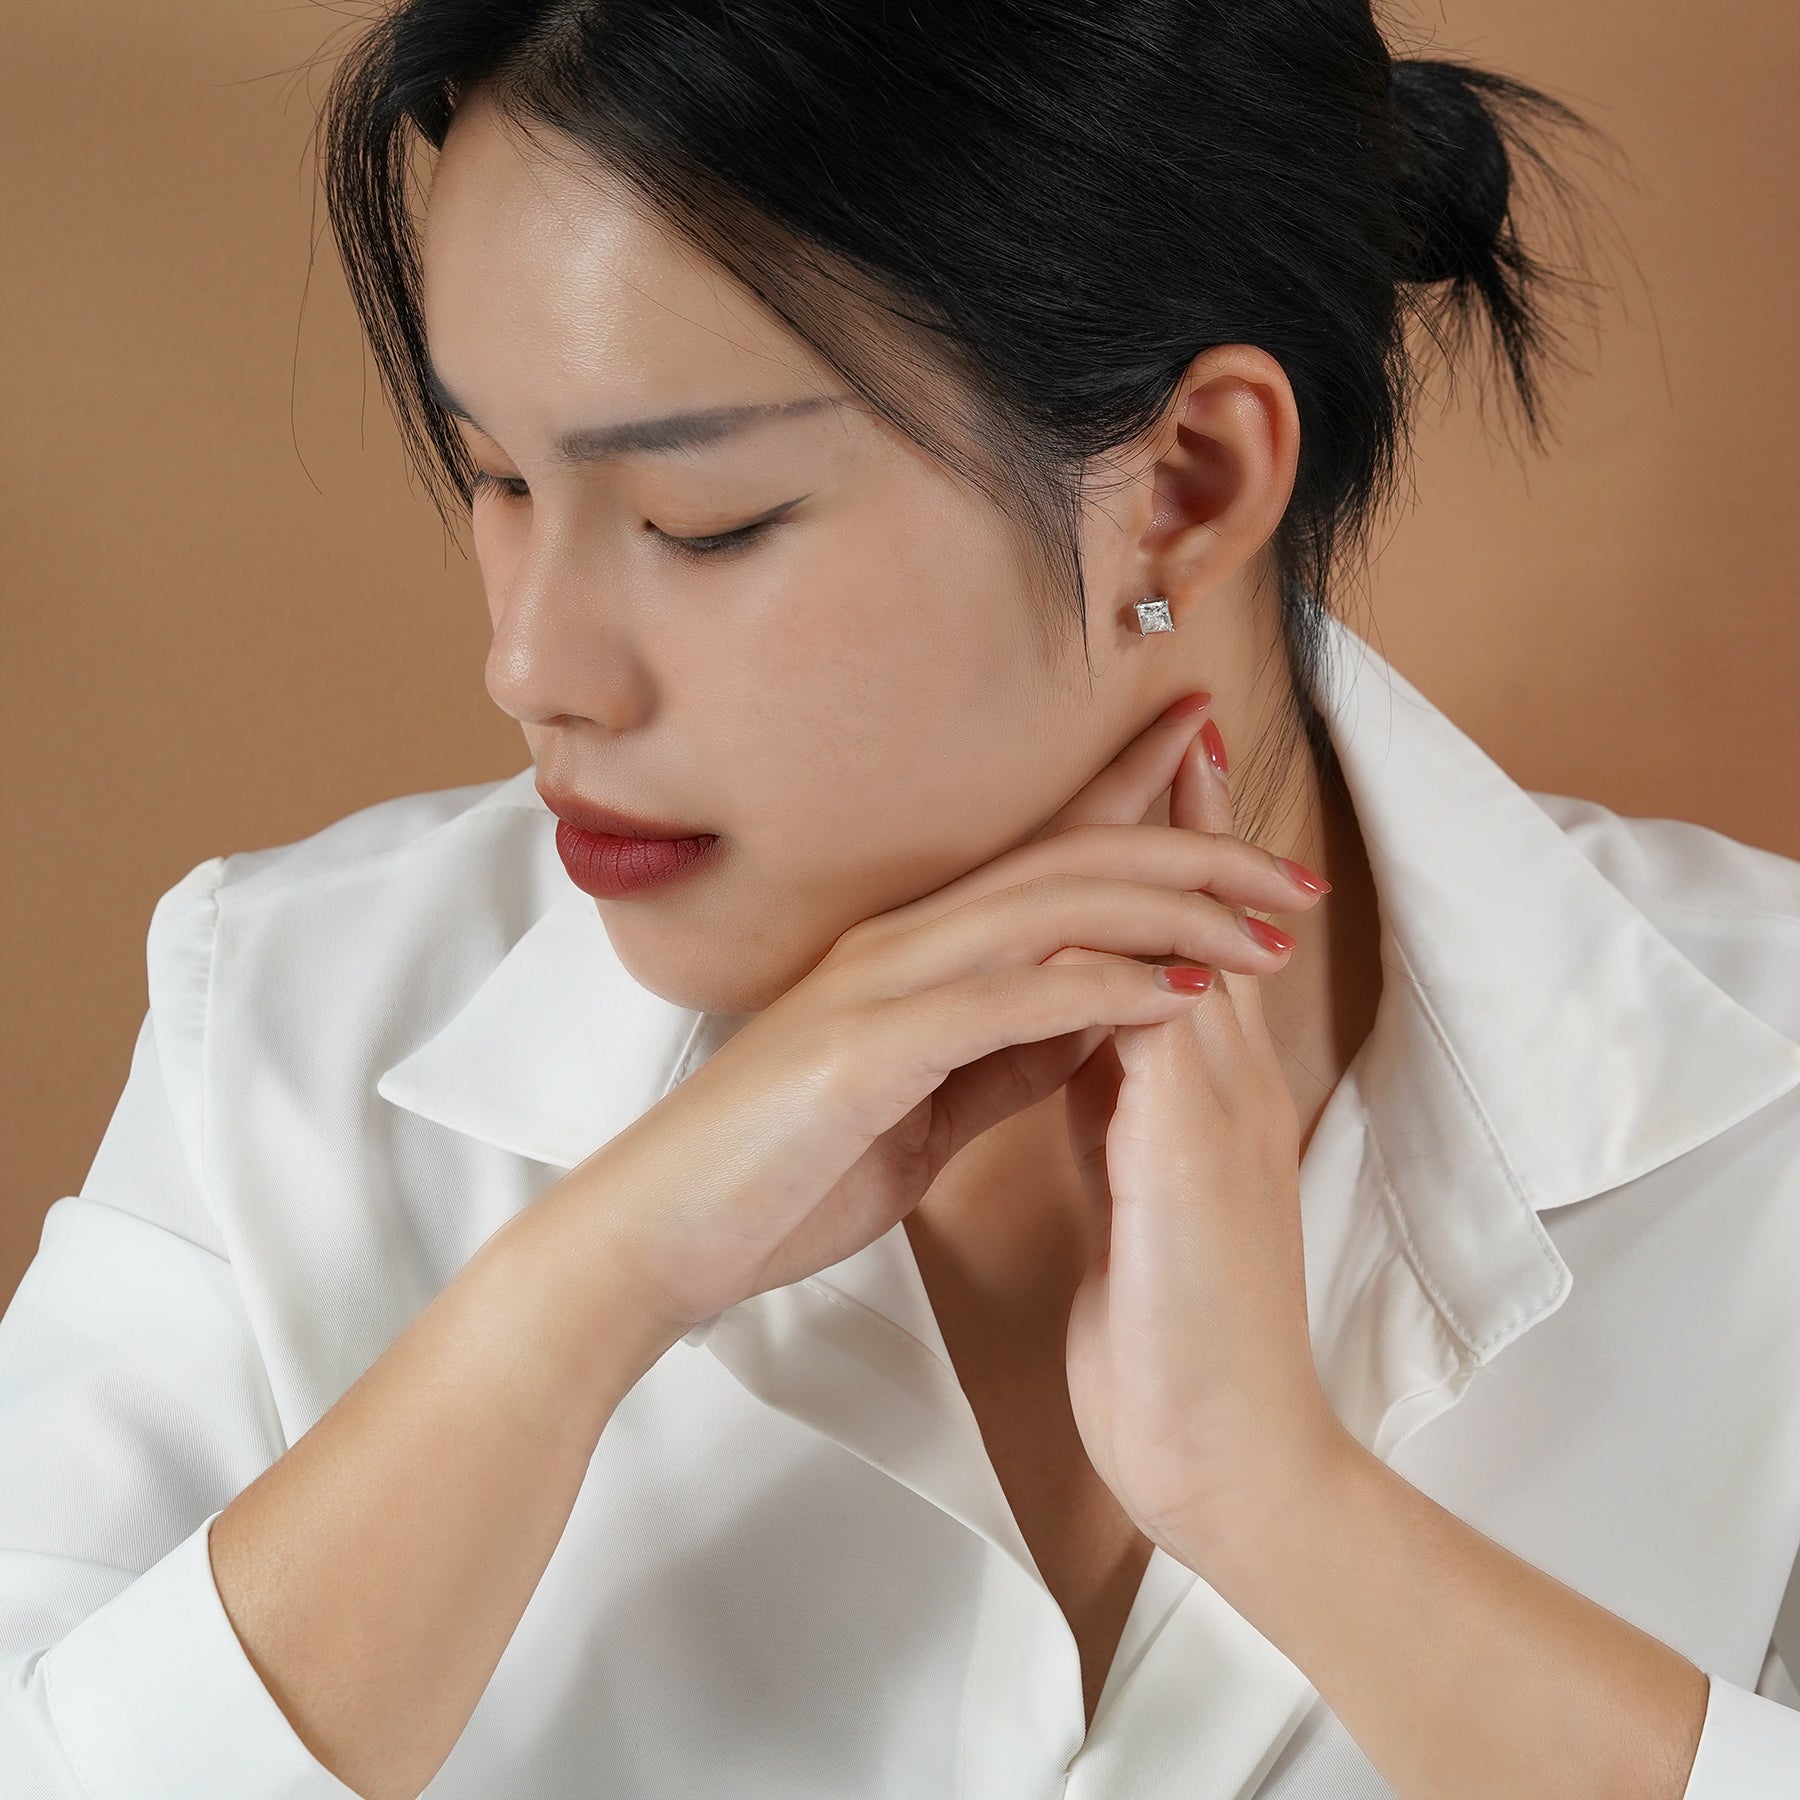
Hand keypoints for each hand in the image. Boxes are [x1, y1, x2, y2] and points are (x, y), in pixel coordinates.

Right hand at [576, 695, 1326, 1354]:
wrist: (653, 1238)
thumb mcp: (917, 1108)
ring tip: (1266, 924)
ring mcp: (876, 986)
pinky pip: (1006, 1000)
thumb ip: (1000, 1057)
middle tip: (1291, 866)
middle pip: (1069, 862)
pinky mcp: (863, 1048)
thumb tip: (1091, 1024)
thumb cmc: (776, 1178)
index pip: (1045, 862)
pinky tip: (1178, 996)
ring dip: (1169, 908)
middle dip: (1190, 849)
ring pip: (1048, 908)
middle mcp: (897, 944)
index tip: (1225, 787)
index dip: (1137, 809)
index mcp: (909, 955)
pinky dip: (1102, 989)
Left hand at [1057, 711, 1351, 1568]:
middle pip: (1204, 923)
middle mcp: (1224, 1090)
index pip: (1183, 952)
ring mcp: (1220, 1115)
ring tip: (1168, 760)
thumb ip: (1114, 1114)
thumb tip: (1078, 1047)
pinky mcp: (1193, 1153)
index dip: (1165, 869)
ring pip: (1197, 945)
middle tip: (1176, 728)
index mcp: (1199, 1101)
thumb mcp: (1136, 1197)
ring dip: (1177, 852)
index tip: (1146, 786)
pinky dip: (1140, 947)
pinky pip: (1162, 1016)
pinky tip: (1111, 891)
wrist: (1221, 1454)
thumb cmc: (1171, 1336)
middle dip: (1186, 825)